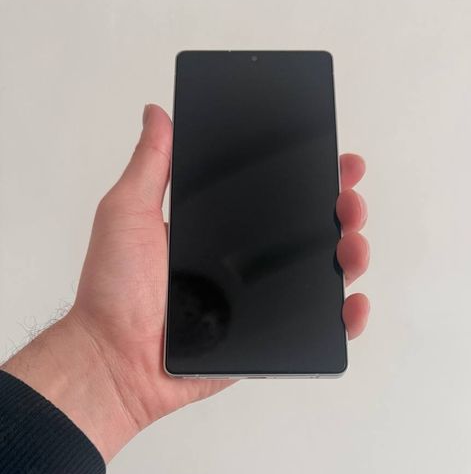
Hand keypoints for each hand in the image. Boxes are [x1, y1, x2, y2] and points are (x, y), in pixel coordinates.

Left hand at [2, 105, 368, 462]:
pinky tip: (352, 303)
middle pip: (308, 233)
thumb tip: (158, 114)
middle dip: (342, 213)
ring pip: (321, 277)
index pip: (276, 197)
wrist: (114, 360)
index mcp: (219, 230)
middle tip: (348, 204)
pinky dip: (344, 318)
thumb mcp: (128, 212)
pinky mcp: (265, 339)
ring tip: (353, 247)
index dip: (312, 178)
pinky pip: (316, 330)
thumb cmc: (114, 290)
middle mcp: (244, 263)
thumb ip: (151, 166)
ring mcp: (258, 303)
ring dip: (351, 257)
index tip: (337, 161)